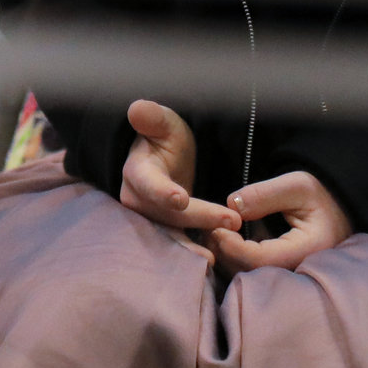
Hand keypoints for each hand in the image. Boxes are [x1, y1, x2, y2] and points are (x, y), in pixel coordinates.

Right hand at [119, 100, 241, 250]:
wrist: (165, 161)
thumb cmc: (164, 139)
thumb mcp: (163, 123)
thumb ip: (153, 118)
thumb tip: (136, 108)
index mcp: (137, 173)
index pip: (149, 184)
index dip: (163, 192)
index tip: (181, 199)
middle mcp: (138, 201)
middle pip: (167, 214)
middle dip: (199, 218)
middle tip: (232, 221)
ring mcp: (150, 219)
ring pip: (173, 233)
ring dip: (195, 244)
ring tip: (219, 254)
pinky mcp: (165, 232)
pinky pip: (180, 244)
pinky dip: (196, 250)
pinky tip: (217, 259)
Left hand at [209, 172, 353, 272]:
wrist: (339, 208)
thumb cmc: (322, 194)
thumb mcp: (297, 185)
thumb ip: (264, 194)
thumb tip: (232, 205)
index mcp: (308, 250)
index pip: (261, 260)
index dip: (233, 246)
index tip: (216, 227)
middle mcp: (299, 269)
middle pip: (251, 273)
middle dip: (224, 252)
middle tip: (207, 229)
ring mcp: (290, 274)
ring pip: (249, 277)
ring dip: (225, 257)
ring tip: (212, 232)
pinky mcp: (280, 271)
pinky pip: (252, 272)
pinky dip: (233, 258)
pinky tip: (222, 239)